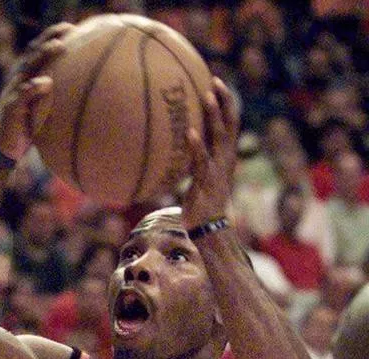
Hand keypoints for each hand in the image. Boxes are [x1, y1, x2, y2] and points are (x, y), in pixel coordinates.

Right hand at [0, 23, 72, 160]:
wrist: (1, 149)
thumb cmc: (24, 129)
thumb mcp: (38, 109)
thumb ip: (49, 96)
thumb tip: (73, 90)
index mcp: (24, 78)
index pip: (37, 52)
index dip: (51, 37)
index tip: (70, 28)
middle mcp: (17, 81)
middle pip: (33, 53)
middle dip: (49, 38)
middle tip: (68, 29)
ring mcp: (12, 93)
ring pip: (27, 69)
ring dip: (42, 56)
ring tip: (59, 46)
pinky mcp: (10, 109)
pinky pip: (22, 95)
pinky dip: (34, 88)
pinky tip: (46, 82)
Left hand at [182, 77, 238, 229]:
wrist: (208, 228)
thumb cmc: (200, 204)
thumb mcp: (198, 179)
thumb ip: (193, 163)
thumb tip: (178, 150)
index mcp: (225, 157)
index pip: (230, 125)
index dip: (226, 104)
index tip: (217, 83)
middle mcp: (225, 160)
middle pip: (230, 124)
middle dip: (225, 102)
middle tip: (215, 80)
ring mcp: (218, 169)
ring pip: (219, 136)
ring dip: (214, 115)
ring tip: (206, 95)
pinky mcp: (207, 181)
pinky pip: (202, 160)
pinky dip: (197, 145)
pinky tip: (190, 132)